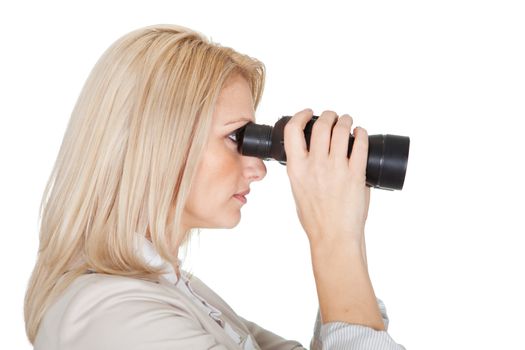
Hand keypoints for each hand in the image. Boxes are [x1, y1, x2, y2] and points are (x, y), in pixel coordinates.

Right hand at [283, 109, 370, 247]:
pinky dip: (361, 134)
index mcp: (296, 169)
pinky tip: (361, 133)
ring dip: (345, 121)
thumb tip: (310, 156)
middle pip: (321, 125)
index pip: (293, 131)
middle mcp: (315, 165)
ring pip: (341, 130)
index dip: (301, 116)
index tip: (308, 113)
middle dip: (329, 116)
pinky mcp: (356, 174)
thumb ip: (301, 171)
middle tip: (333, 117)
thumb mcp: (297, 191)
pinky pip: (360, 144)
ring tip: (347, 122)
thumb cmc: (316, 219)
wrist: (333, 237)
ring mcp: (336, 169)